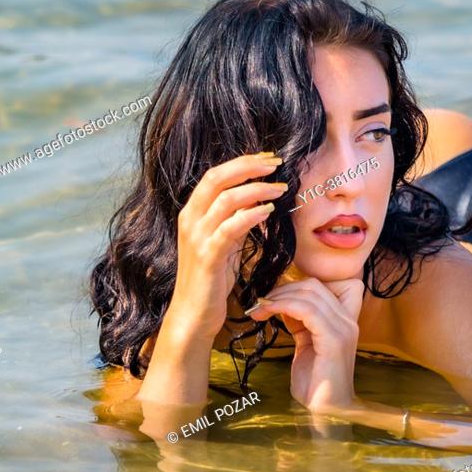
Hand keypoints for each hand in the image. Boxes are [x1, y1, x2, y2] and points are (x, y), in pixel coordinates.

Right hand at [167, 152, 286, 344]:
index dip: (242, 162)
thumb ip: (234, 218)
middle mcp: (190, 220)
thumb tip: (257, 196)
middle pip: (217, 178)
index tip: (268, 158)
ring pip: (226, 200)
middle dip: (249, 167)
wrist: (194, 313)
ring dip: (257, 189)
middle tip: (276, 164)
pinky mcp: (208, 256)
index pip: (215, 175)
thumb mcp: (224, 241)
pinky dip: (251, 215)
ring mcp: (197, 238)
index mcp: (192, 212)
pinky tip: (269, 212)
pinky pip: (230, 228)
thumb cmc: (212, 278)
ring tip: (281, 188)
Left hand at [246, 277, 364, 412]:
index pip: (334, 282)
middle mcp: (349, 320)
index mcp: (345, 319)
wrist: (326, 413)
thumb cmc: (315, 383)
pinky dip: (282, 305)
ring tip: (259, 309)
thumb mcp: (307, 343)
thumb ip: (301, 321)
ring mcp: (344, 328)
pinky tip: (267, 313)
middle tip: (260, 302)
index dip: (305, 283)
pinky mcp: (334, 340)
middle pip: (314, 284)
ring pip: (309, 292)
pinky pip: (305, 309)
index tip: (281, 294)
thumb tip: (282, 300)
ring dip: (278, 296)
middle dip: (283, 288)